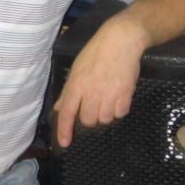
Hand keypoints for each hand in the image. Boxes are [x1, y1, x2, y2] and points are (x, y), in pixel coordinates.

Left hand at [52, 16, 147, 147]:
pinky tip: (118, 98)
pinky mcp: (125, 95)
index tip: (65, 143)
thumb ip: (68, 91)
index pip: (66, 113)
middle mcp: (91, 93)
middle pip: (88, 121)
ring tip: (107, 98)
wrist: (121, 41)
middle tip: (93, 105)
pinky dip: (119, 109)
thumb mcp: (77, 68)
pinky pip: (120, 113)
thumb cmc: (96, 52)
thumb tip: (59, 108)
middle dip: (89, 117)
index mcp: (76, 85)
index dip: (64, 130)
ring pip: (105, 119)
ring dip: (105, 114)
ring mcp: (109, 95)